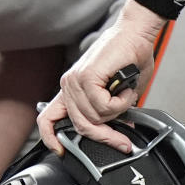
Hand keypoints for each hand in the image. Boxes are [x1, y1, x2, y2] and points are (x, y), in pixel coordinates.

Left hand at [37, 1, 163, 153]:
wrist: (136, 33)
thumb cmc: (129, 58)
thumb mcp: (115, 93)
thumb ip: (108, 112)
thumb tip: (114, 133)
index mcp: (71, 89)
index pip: (47, 119)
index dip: (51, 139)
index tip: (61, 152)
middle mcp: (69, 85)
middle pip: (81, 125)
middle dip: (106, 136)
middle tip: (124, 140)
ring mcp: (75, 81)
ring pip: (95, 117)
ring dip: (118, 112)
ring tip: (125, 95)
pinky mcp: (87, 77)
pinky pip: (104, 106)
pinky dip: (120, 103)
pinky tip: (124, 90)